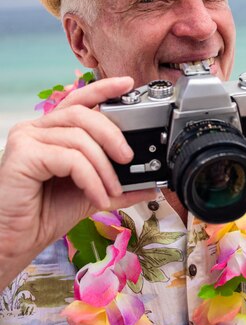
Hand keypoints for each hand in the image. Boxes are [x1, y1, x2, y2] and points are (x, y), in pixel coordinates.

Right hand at [0, 77, 154, 281]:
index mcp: (52, 130)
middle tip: (129, 159)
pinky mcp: (23, 153)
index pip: (79, 99)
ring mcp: (27, 138)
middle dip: (112, 135)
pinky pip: (70, 158)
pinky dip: (91, 179)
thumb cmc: (45, 214)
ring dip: (104, 167)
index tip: (128, 84)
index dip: (104, 88)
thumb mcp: (91, 194)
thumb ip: (118, 186)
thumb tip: (150, 185)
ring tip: (112, 191)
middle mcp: (36, 128)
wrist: (16, 241)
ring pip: (79, 137)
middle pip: (83, 114)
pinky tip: (97, 197)